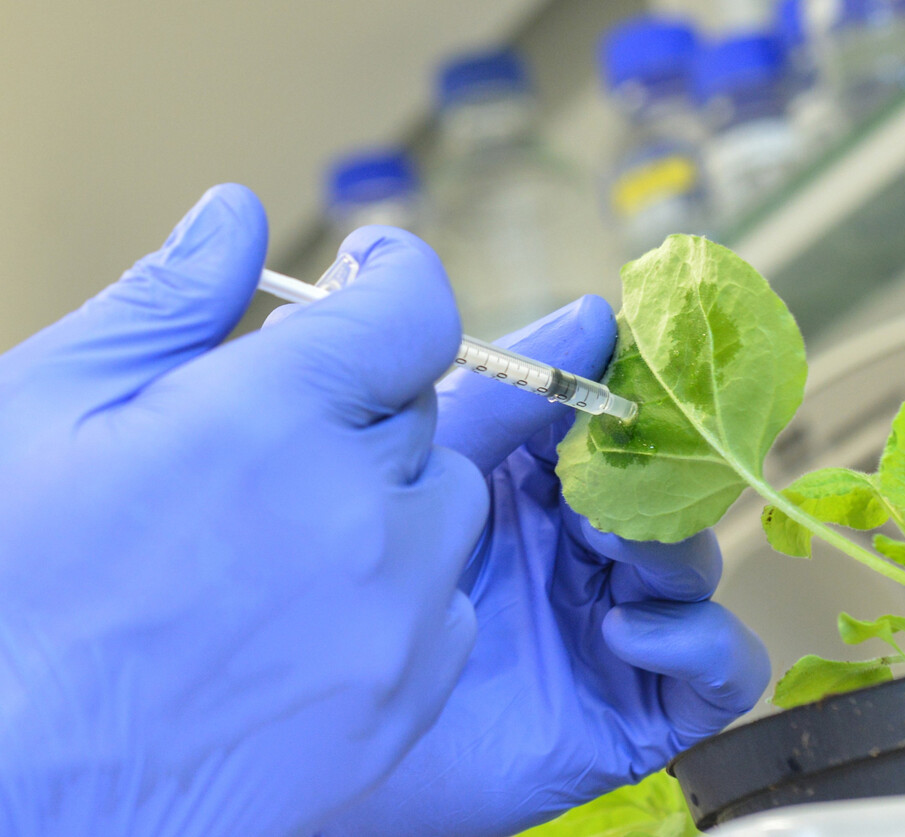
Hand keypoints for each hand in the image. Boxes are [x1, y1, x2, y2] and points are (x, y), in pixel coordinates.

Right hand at [0, 186, 485, 836]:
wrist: (17, 792)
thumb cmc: (10, 595)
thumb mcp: (45, 415)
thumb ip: (163, 303)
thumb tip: (237, 214)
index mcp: (268, 423)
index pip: (413, 310)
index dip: (396, 277)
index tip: (370, 278)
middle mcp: (358, 515)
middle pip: (424, 411)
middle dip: (362, 406)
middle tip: (277, 442)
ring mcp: (397, 616)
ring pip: (450, 505)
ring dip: (390, 498)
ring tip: (287, 537)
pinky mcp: (411, 697)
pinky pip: (450, 604)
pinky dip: (404, 591)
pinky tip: (312, 614)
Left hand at [318, 296, 770, 836]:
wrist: (324, 736)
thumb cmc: (364, 603)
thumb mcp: (443, 483)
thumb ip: (505, 401)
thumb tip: (590, 311)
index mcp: (543, 491)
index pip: (625, 429)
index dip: (641, 398)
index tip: (643, 364)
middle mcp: (589, 554)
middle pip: (675, 493)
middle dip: (656, 478)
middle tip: (603, 478)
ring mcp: (622, 626)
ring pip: (699, 566)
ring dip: (668, 548)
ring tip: (606, 549)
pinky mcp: (644, 705)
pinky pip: (725, 668)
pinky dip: (698, 641)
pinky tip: (620, 634)